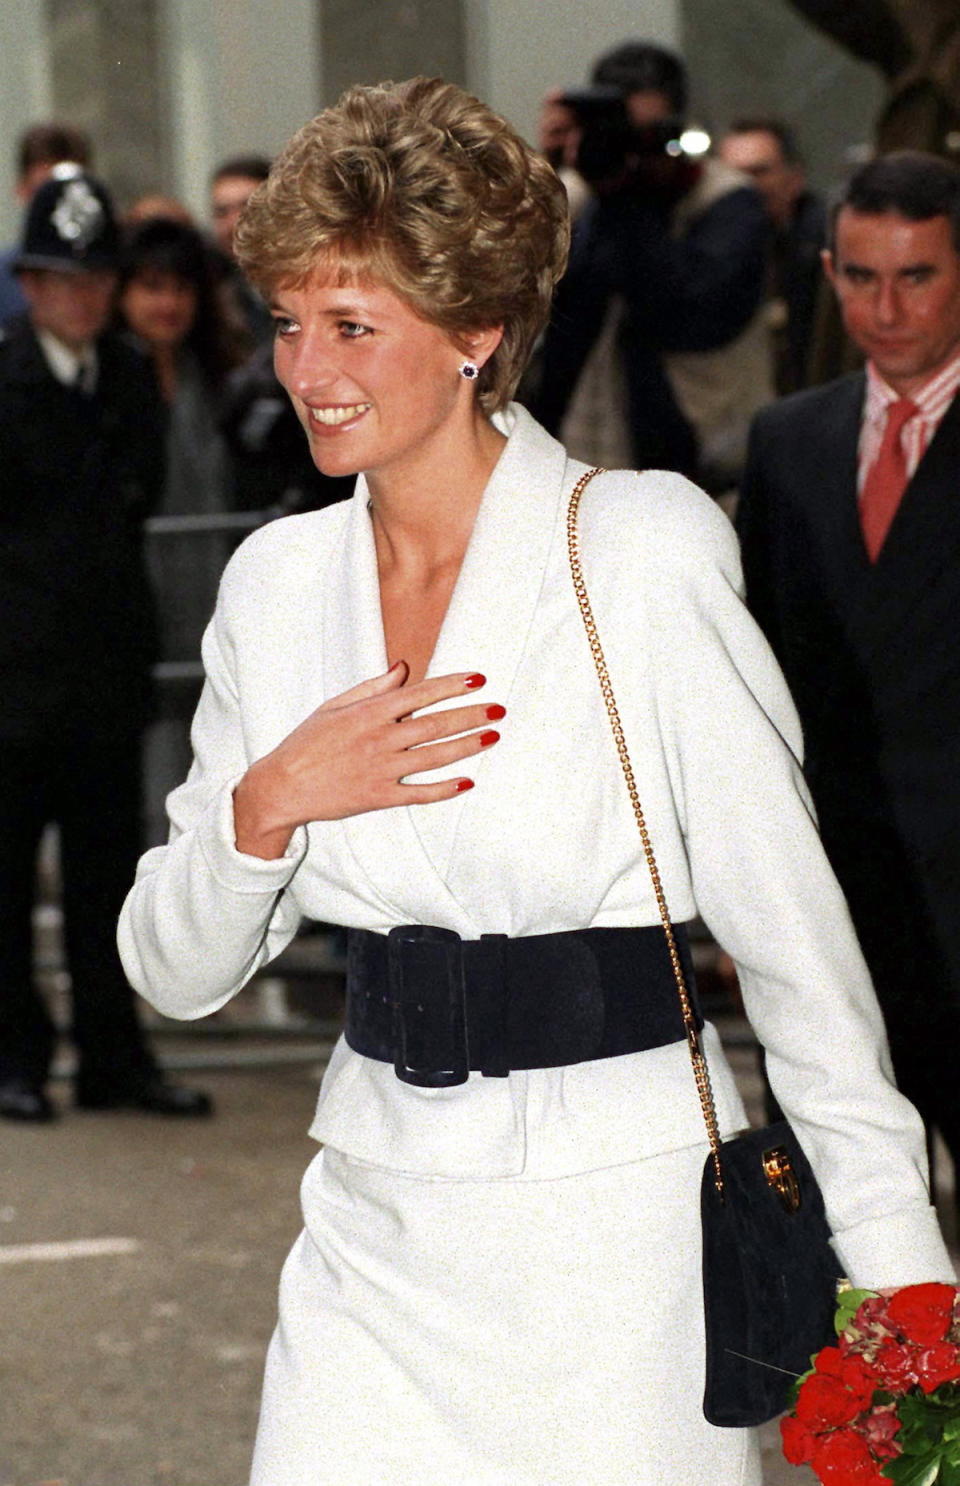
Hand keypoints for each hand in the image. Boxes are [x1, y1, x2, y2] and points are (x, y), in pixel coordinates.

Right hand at [233, 662, 502, 857]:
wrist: (282, 786)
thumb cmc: (306, 742)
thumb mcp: (335, 706)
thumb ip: (372, 687)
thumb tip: (403, 668)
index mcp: (369, 713)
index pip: (420, 694)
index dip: (452, 686)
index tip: (478, 679)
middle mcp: (380, 739)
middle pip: (436, 725)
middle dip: (471, 715)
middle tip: (499, 709)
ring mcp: (382, 770)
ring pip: (435, 757)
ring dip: (468, 746)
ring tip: (493, 736)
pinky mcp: (380, 797)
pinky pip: (420, 794)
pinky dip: (445, 790)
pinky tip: (467, 782)